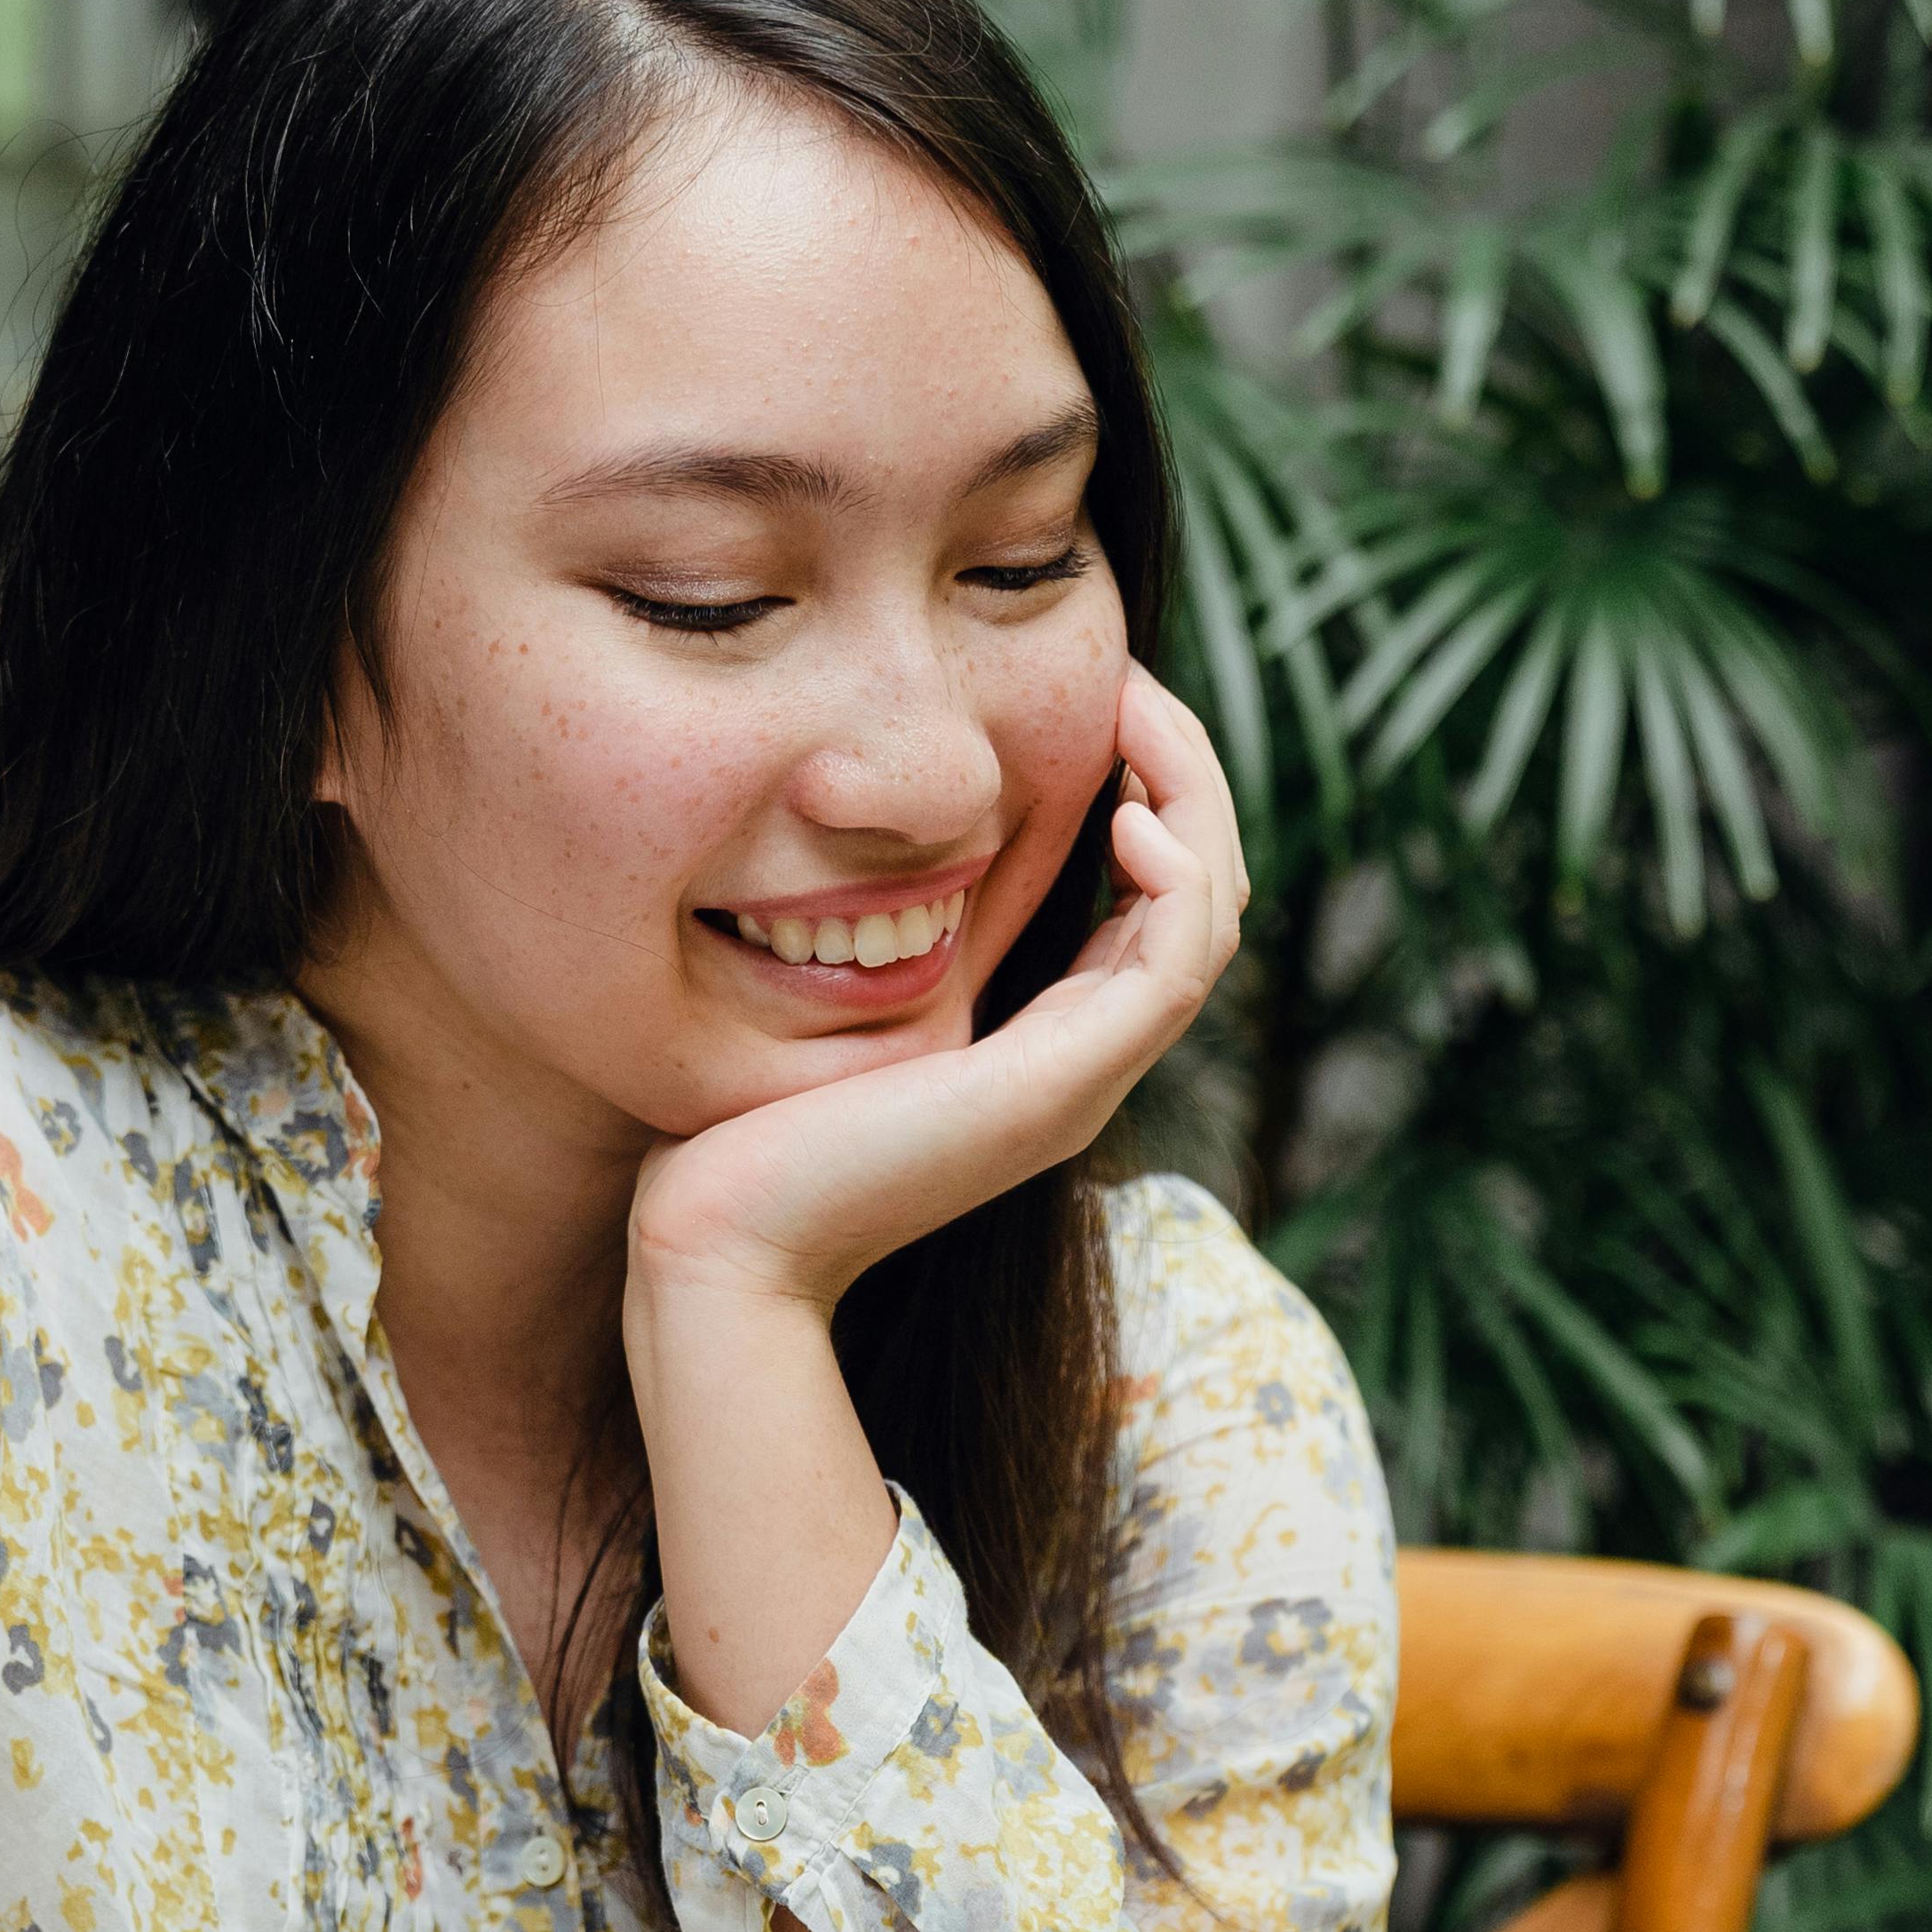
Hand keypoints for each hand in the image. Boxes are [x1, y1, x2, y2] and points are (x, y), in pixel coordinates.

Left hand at [627, 666, 1246, 1324]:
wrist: (723, 1249)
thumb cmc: (743, 1138)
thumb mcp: (829, 1004)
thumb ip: (875, 939)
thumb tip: (860, 848)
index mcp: (1041, 1044)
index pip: (1152, 901)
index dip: (1146, 789)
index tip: (1095, 700)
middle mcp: (1080, 1061)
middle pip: (1201, 896)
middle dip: (1182, 774)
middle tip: (1128, 682)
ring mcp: (1082, 1079)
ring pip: (1208, 918)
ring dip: (1193, 800)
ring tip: (1136, 716)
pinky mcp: (1061, 1087)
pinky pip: (1175, 966)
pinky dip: (1176, 878)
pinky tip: (1125, 812)